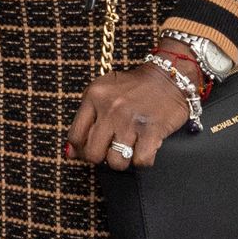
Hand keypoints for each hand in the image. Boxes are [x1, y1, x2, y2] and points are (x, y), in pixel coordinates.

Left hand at [65, 60, 197, 170]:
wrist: (167, 76)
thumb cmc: (133, 87)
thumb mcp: (102, 92)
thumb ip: (85, 118)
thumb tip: (70, 153)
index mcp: (94, 97)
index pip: (75, 136)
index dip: (81, 149)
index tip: (91, 149)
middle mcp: (110, 109)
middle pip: (93, 154)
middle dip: (101, 157)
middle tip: (111, 150)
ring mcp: (130, 121)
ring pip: (116, 162)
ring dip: (123, 160)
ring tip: (129, 149)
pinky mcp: (152, 131)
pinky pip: (141, 161)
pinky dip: (144, 160)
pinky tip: (145, 148)